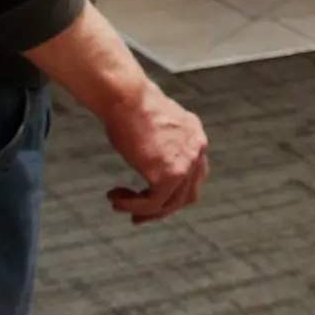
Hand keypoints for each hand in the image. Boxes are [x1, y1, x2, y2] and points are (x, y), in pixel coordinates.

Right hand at [99, 80, 209, 221]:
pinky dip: (134, 206)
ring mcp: (186, 164)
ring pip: (169, 203)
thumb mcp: (156, 126)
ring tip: (120, 207)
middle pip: (187, 194)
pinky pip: (153, 202)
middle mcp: (197, 150)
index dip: (174, 191)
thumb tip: (149, 159)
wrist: (128, 98)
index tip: (152, 198)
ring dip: (144, 210)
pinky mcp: (170, 174)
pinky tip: (117, 200)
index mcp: (195, 137)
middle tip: (139, 216)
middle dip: (162, 209)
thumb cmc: (132, 106)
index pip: (194, 175)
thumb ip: (162, 143)